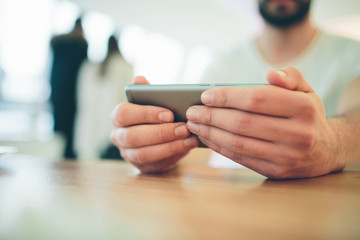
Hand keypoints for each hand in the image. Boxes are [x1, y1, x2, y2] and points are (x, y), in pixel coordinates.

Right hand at [110, 76, 198, 172]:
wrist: (156, 137)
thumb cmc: (153, 115)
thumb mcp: (150, 101)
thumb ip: (146, 91)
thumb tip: (139, 80)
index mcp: (118, 116)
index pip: (124, 114)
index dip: (146, 114)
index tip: (169, 114)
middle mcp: (118, 136)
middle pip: (134, 136)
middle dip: (161, 133)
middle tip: (183, 128)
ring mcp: (128, 153)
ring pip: (144, 153)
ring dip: (169, 146)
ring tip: (189, 138)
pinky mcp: (141, 166)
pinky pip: (155, 164)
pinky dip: (173, 155)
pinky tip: (188, 146)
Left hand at [186, 67, 343, 178]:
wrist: (325, 150)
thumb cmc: (307, 114)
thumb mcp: (305, 90)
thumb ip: (289, 77)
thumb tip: (269, 74)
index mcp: (303, 107)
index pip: (256, 99)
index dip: (226, 97)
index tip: (205, 95)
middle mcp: (298, 134)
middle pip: (242, 123)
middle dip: (211, 116)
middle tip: (191, 111)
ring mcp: (287, 156)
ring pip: (238, 143)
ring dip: (210, 133)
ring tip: (194, 125)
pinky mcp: (276, 172)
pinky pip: (241, 158)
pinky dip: (219, 147)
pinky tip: (207, 138)